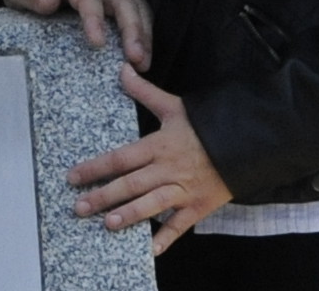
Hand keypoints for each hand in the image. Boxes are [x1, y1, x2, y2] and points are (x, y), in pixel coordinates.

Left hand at [5, 0, 151, 69]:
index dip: (94, 17)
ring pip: (134, 1)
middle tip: (135, 59)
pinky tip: (145, 51)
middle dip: (131, 28)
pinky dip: (145, 27)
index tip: (98, 42)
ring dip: (143, 32)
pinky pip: (138, 5)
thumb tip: (50, 1)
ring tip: (143, 62)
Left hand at [68, 64, 230, 254]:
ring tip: (107, 224)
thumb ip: (144, 91)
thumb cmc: (206, 124)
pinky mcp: (199, 206)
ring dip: (129, 215)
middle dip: (103, 196)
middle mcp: (167, 170)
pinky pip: (180, 225)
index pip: (120, 158)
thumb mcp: (174, 105)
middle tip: (78, 207)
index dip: (95, 168)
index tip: (72, 177)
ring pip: (152, 205)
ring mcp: (183, 190)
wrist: (246, 143)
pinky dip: (166, 238)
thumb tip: (123, 68)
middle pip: (130, 184)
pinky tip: (150, 250)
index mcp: (158, 145)